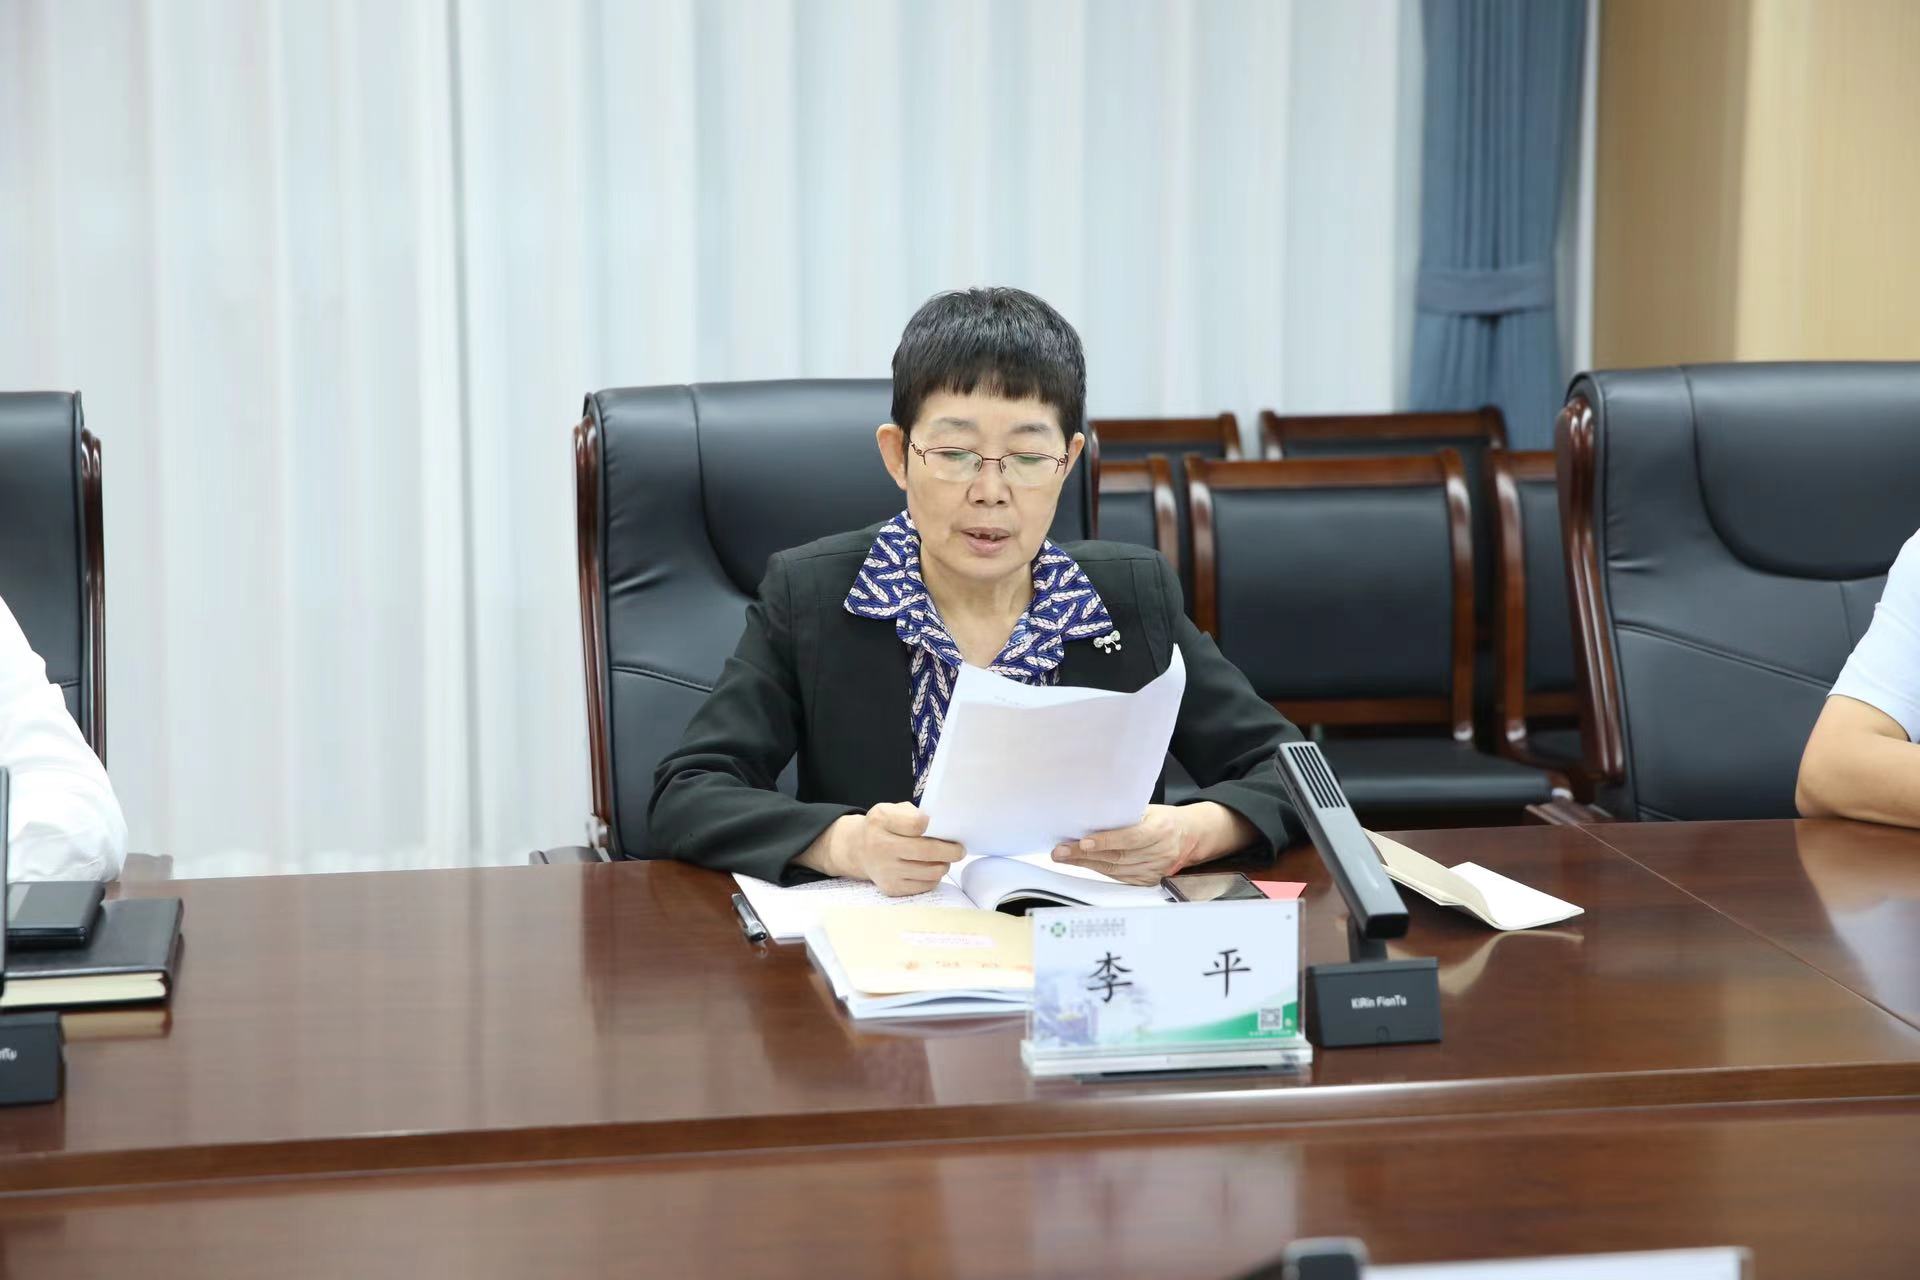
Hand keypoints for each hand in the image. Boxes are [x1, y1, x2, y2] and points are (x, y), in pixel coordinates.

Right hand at [831, 803, 966, 896]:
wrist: (859, 850)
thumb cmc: (884, 827)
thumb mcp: (892, 810)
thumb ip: (913, 814)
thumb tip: (943, 828)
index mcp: (881, 821)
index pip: (917, 824)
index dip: (933, 825)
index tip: (939, 826)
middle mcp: (880, 846)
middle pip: (927, 851)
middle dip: (951, 851)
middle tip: (960, 850)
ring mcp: (885, 870)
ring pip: (930, 871)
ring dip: (944, 865)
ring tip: (944, 859)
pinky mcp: (891, 888)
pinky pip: (925, 885)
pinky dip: (933, 877)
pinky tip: (930, 868)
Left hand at [1050, 804, 1207, 884]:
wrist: (1189, 836)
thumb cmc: (1165, 819)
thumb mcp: (1149, 809)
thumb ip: (1125, 814)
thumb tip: (1092, 815)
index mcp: (1161, 829)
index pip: (1130, 837)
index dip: (1106, 841)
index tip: (1083, 842)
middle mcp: (1160, 851)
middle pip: (1117, 856)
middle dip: (1084, 855)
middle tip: (1060, 851)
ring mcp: (1155, 868)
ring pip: (1115, 870)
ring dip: (1087, 864)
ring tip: (1065, 857)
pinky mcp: (1149, 880)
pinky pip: (1120, 878)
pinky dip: (1100, 871)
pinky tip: (1085, 864)